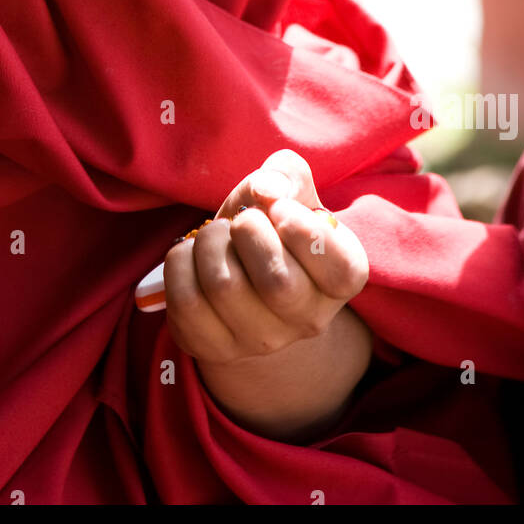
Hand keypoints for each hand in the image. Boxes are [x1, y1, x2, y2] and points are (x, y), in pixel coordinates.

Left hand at [163, 149, 368, 365]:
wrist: (242, 275)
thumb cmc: (271, 227)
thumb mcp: (289, 192)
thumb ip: (288, 175)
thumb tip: (266, 190)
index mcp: (341, 279)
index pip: (341, 270)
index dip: (306, 232)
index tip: (280, 209)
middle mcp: (308, 320)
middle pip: (277, 283)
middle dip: (248, 231)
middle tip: (242, 220)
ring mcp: (260, 342)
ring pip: (224, 287)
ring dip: (210, 241)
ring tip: (217, 236)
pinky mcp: (212, 347)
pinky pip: (185, 300)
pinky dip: (181, 262)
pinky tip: (194, 258)